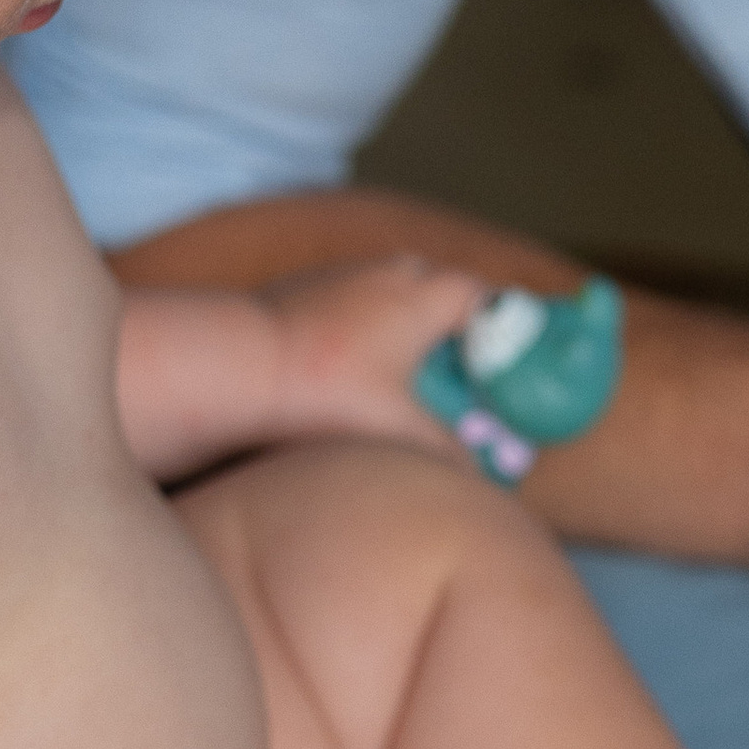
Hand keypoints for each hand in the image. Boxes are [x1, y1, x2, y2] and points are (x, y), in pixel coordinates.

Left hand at [255, 251, 494, 448]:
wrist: (231, 368)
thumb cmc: (323, 394)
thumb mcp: (402, 434)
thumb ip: (451, 455)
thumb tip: (478, 476)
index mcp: (422, 294)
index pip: (489, 298)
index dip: (510, 331)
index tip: (517, 364)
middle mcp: (385, 273)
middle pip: (443, 294)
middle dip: (460, 333)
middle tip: (468, 379)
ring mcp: (340, 278)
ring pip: (395, 300)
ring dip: (411, 335)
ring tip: (413, 384)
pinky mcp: (303, 295)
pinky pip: (356, 310)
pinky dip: (369, 338)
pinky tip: (358, 380)